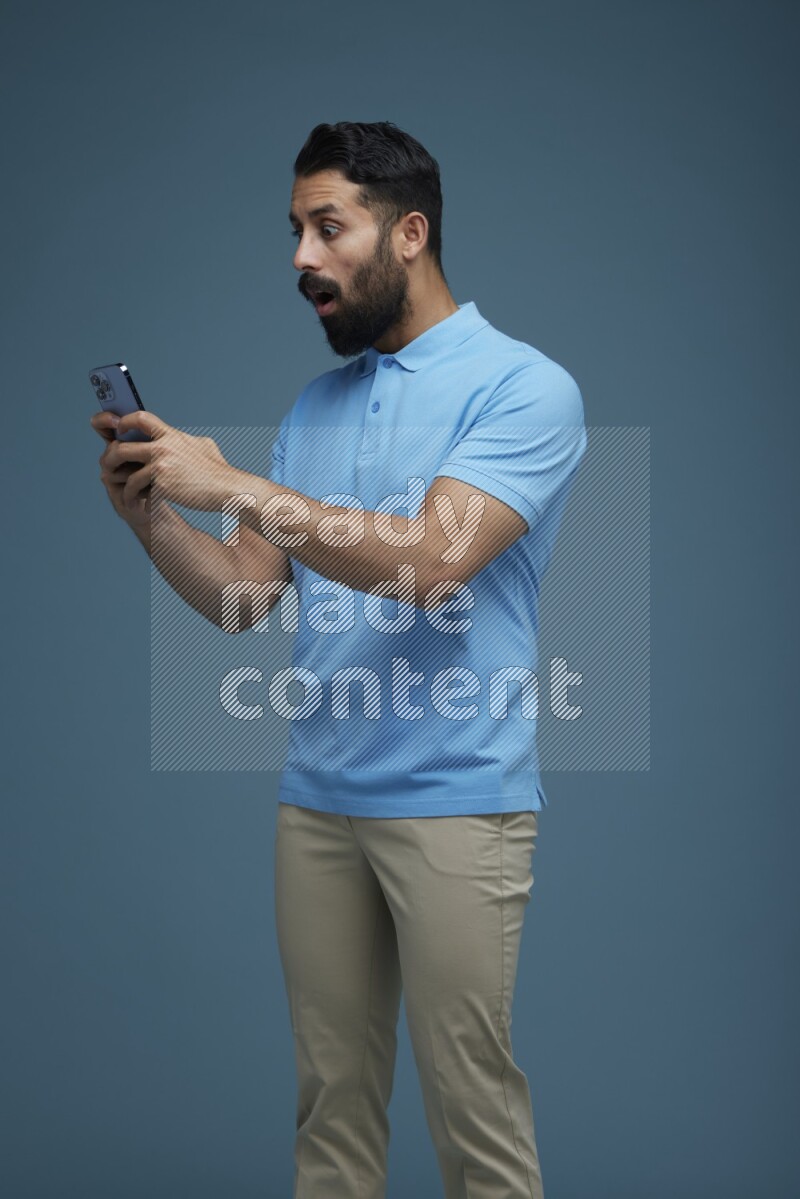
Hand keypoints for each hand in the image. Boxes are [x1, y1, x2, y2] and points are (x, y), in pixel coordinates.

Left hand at [90, 409, 238, 511]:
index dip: (124, 422)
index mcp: (172, 435)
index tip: (118, 431)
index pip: (140, 418)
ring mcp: (161, 465)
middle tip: (108, 467)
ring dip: (122, 484)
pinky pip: (137, 490)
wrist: (228, 489)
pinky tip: (141, 506)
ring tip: (126, 495)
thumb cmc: (219, 472)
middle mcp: (164, 447)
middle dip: (111, 458)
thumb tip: (180, 438)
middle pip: (122, 447)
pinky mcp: (161, 484)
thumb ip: (186, 442)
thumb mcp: (204, 447)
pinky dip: (136, 499)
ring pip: (126, 471)